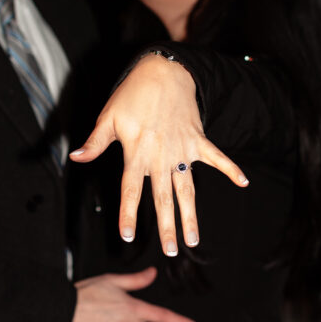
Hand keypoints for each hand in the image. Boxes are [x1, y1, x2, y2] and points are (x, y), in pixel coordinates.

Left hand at [70, 54, 247, 256]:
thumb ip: (95, 142)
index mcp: (137, 152)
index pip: (131, 189)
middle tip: (169, 251)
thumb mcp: (109, 116)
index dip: (129, 213)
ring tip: (194, 239)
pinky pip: (216, 157)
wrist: (163, 70)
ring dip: (191, 214)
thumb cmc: (132, 94)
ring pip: (188, 188)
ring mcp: (182, 149)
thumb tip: (76, 158)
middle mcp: (161, 156)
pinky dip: (230, 168)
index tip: (128, 235)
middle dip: (166, 225)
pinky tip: (243, 182)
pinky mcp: (198, 139)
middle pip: (163, 197)